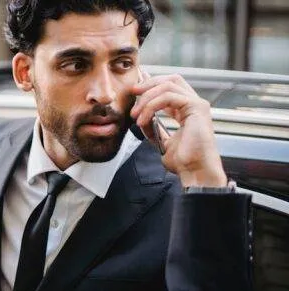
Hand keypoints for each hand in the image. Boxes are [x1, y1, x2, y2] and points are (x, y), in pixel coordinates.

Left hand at [130, 70, 227, 187]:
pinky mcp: (196, 107)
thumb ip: (154, 128)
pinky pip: (168, 97)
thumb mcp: (162, 141)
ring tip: (135, 115)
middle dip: (149, 84)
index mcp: (187, 110)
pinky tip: (143, 120)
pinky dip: (151, 107)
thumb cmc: (183, 161)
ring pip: (167, 86)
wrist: (194, 171)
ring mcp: (197, 104)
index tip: (134, 93)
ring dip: (146, 98)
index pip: (169, 87)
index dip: (151, 86)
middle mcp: (194, 104)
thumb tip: (141, 118)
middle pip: (171, 79)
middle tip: (133, 93)